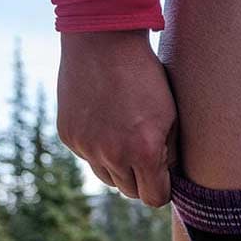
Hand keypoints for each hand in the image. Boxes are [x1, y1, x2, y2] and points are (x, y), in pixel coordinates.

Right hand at [57, 30, 176, 206]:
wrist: (102, 42)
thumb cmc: (146, 77)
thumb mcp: (171, 115)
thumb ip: (170, 153)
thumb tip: (169, 177)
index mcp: (144, 152)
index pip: (154, 198)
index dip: (163, 189)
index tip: (165, 177)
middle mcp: (112, 155)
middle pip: (130, 192)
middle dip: (142, 179)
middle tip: (147, 153)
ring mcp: (86, 147)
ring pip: (108, 178)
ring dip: (119, 167)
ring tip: (126, 136)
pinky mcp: (68, 137)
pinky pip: (88, 157)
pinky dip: (98, 148)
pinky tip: (105, 121)